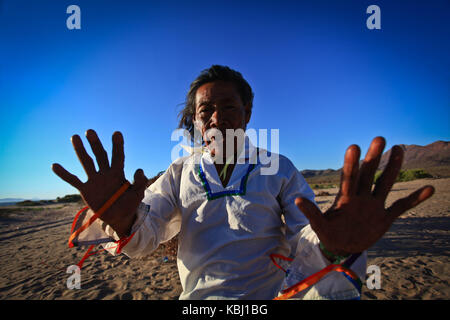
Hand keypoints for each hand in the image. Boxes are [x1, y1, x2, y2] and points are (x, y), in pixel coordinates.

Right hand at [52, 129, 148, 237]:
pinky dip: (64, 174)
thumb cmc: (129, 203)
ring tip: (75, 137)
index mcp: (119, 173)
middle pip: (100, 155)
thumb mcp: (137, 194)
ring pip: (87, 163)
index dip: (118, 145)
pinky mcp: (85, 189)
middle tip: (90, 131)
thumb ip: (140, 183)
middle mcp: (106, 173)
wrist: (118, 217)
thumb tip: (139, 169)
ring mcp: (94, 180)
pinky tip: (55, 165)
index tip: (116, 133)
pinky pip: (73, 180)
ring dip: (80, 151)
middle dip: (95, 144)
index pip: (118, 157)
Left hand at [296, 137, 434, 255]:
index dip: (351, 164)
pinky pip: (402, 207)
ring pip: (385, 183)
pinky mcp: (385, 218)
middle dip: (373, 157)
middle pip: (368, 174)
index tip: (354, 147)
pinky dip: (415, 199)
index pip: (349, 177)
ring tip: (399, 149)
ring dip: (392, 168)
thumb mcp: (320, 226)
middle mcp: (361, 197)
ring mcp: (374, 206)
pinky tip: (429, 188)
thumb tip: (296, 200)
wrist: (343, 247)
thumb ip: (311, 213)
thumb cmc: (329, 234)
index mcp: (345, 198)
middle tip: (379, 138)